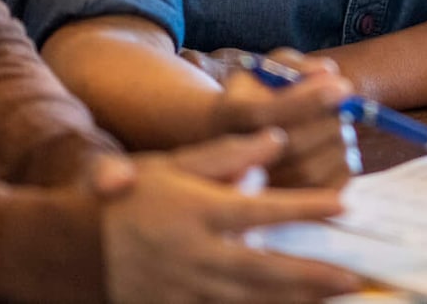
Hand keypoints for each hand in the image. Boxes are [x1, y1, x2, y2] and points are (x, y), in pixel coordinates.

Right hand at [99, 129, 364, 303]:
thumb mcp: (174, 165)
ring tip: (336, 296)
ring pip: (252, 300)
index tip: (344, 205)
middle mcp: (196, 254)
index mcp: (198, 211)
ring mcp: (185, 290)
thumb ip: (226, 154)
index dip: (305, 208)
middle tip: (355, 276)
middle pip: (264, 268)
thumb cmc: (130, 198)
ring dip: (296, 300)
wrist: (71, 249)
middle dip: (313, 275)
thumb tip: (277, 139)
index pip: (262, 210)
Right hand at [188, 48, 359, 187]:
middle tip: (346, 105)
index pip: (266, 112)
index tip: (343, 87)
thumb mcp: (267, 69)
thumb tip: (327, 73)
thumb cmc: (257, 95)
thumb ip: (294, 66)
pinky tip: (338, 148)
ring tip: (338, 126)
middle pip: (291, 144)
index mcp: (232, 113)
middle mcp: (238, 154)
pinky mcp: (283, 202)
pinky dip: (343, 165)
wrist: (230, 135)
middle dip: (330, 121)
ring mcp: (259, 185)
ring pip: (310, 169)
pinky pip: (322, 190)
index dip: (308, 100)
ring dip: (338, 142)